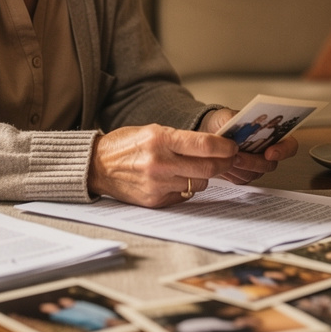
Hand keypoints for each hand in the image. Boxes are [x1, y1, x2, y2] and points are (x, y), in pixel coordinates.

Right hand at [89, 124, 236, 206]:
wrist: (97, 166)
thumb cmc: (127, 145)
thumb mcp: (152, 130)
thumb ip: (181, 139)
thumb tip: (214, 146)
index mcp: (160, 139)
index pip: (205, 145)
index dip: (225, 147)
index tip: (232, 147)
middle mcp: (160, 162)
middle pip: (208, 168)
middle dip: (223, 163)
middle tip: (227, 159)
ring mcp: (158, 184)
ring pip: (200, 183)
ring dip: (203, 176)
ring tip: (193, 168)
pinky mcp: (155, 201)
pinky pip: (184, 196)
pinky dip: (186, 188)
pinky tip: (174, 179)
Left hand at [197, 108, 299, 184]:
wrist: (210, 132)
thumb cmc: (223, 122)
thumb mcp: (227, 114)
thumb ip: (235, 118)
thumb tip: (239, 123)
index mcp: (271, 134)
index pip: (289, 145)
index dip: (283, 151)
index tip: (270, 152)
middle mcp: (267, 152)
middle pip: (270, 164)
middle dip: (253, 161)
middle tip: (238, 156)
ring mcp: (256, 165)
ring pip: (254, 174)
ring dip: (240, 168)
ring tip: (226, 158)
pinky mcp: (244, 175)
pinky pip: (241, 180)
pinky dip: (231, 173)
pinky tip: (223, 164)